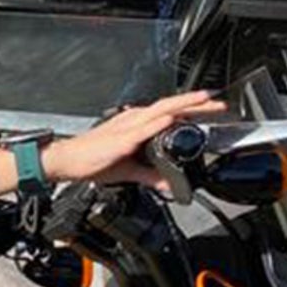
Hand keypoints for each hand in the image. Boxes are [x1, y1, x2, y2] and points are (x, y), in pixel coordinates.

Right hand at [42, 90, 226, 190]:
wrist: (67, 161)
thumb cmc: (92, 160)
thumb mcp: (129, 171)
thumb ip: (152, 176)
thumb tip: (170, 183)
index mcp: (137, 125)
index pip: (170, 113)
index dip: (192, 110)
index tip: (212, 110)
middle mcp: (135, 120)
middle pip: (171, 106)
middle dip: (197, 104)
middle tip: (219, 103)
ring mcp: (128, 127)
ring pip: (162, 111)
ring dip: (183, 106)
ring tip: (203, 102)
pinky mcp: (121, 139)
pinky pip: (143, 129)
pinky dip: (158, 123)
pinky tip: (171, 119)